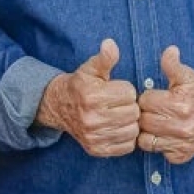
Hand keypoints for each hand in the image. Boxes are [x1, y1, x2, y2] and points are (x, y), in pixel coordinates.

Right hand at [36, 39, 139, 156]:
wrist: (59, 108)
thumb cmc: (80, 86)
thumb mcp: (91, 69)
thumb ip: (104, 58)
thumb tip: (110, 44)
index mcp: (92, 96)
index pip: (129, 93)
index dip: (126, 90)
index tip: (117, 90)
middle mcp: (92, 119)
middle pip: (133, 112)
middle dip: (130, 106)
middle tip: (119, 104)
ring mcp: (94, 137)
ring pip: (132, 130)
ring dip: (130, 122)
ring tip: (119, 115)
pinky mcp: (96, 150)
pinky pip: (126, 146)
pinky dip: (126, 138)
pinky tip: (118, 128)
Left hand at [137, 46, 193, 164]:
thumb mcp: (187, 75)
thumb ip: (173, 64)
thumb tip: (169, 51)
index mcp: (180, 104)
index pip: (145, 101)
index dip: (148, 97)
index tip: (156, 97)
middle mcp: (182, 126)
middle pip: (144, 121)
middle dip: (146, 114)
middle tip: (156, 110)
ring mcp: (182, 143)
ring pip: (145, 141)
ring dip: (149, 131)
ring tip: (157, 123)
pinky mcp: (182, 155)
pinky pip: (157, 153)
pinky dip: (159, 145)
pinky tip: (166, 135)